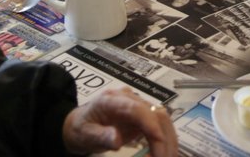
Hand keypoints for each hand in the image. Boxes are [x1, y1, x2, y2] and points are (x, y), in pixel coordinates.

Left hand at [62, 87, 178, 156]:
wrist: (80, 123)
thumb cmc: (82, 129)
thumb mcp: (85, 134)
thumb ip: (101, 136)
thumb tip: (116, 140)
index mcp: (112, 100)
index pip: (137, 108)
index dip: (150, 123)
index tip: (158, 140)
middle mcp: (129, 98)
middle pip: (155, 112)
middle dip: (163, 137)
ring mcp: (138, 105)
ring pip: (162, 118)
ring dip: (168, 139)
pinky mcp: (143, 115)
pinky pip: (160, 125)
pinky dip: (165, 139)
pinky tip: (165, 152)